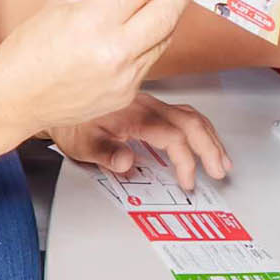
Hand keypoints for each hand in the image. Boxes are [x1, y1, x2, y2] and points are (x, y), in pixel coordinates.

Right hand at [0, 0, 192, 134]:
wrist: (17, 98)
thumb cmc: (29, 52)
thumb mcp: (60, 5)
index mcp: (93, 21)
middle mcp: (114, 50)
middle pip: (167, 13)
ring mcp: (124, 76)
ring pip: (164, 39)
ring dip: (169, 17)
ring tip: (168, 3)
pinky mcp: (126, 94)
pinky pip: (149, 61)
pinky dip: (150, 43)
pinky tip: (142, 34)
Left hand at [52, 94, 229, 190]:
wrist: (59, 99)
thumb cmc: (71, 122)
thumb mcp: (82, 143)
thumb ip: (106, 153)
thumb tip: (126, 164)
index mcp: (136, 116)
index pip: (173, 137)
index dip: (185, 160)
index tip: (188, 181)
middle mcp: (147, 106)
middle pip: (190, 122)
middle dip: (210, 147)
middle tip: (220, 170)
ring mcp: (150, 104)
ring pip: (190, 115)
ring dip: (209, 137)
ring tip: (221, 158)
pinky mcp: (149, 105)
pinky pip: (182, 112)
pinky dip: (199, 127)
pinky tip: (203, 138)